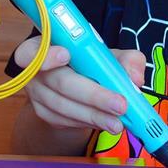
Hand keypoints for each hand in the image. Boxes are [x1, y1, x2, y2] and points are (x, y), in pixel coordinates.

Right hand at [12, 35, 144, 134]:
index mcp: (44, 45)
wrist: (76, 81)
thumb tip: (135, 78)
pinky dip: (87, 123)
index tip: (67, 55)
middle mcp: (35, 70)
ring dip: (94, 116)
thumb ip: (126, 60)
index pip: (32, 50)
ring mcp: (37, 94)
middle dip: (93, 95)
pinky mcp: (43, 113)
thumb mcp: (108, 54)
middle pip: (59, 83)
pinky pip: (64, 120)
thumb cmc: (89, 62)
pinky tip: (104, 123)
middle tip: (120, 105)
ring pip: (64, 107)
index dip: (47, 54)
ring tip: (118, 122)